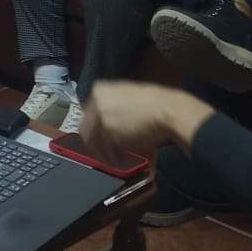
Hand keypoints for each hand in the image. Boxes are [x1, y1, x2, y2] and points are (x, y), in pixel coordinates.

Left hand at [81, 80, 215, 166]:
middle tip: (103, 154)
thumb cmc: (153, 102)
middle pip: (86, 130)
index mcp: (98, 89)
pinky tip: (121, 160)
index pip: (86, 115)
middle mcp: (96, 102)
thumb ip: (110, 105)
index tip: (98, 140)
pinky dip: (113, 158)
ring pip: (95, 143)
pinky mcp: (110, 134)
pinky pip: (107, 151)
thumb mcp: (126, 95)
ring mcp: (102, 118)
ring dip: (104, 154)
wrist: (166, 110)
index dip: (93, 130)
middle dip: (94, 145)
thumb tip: (103, 120)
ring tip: (115, 160)